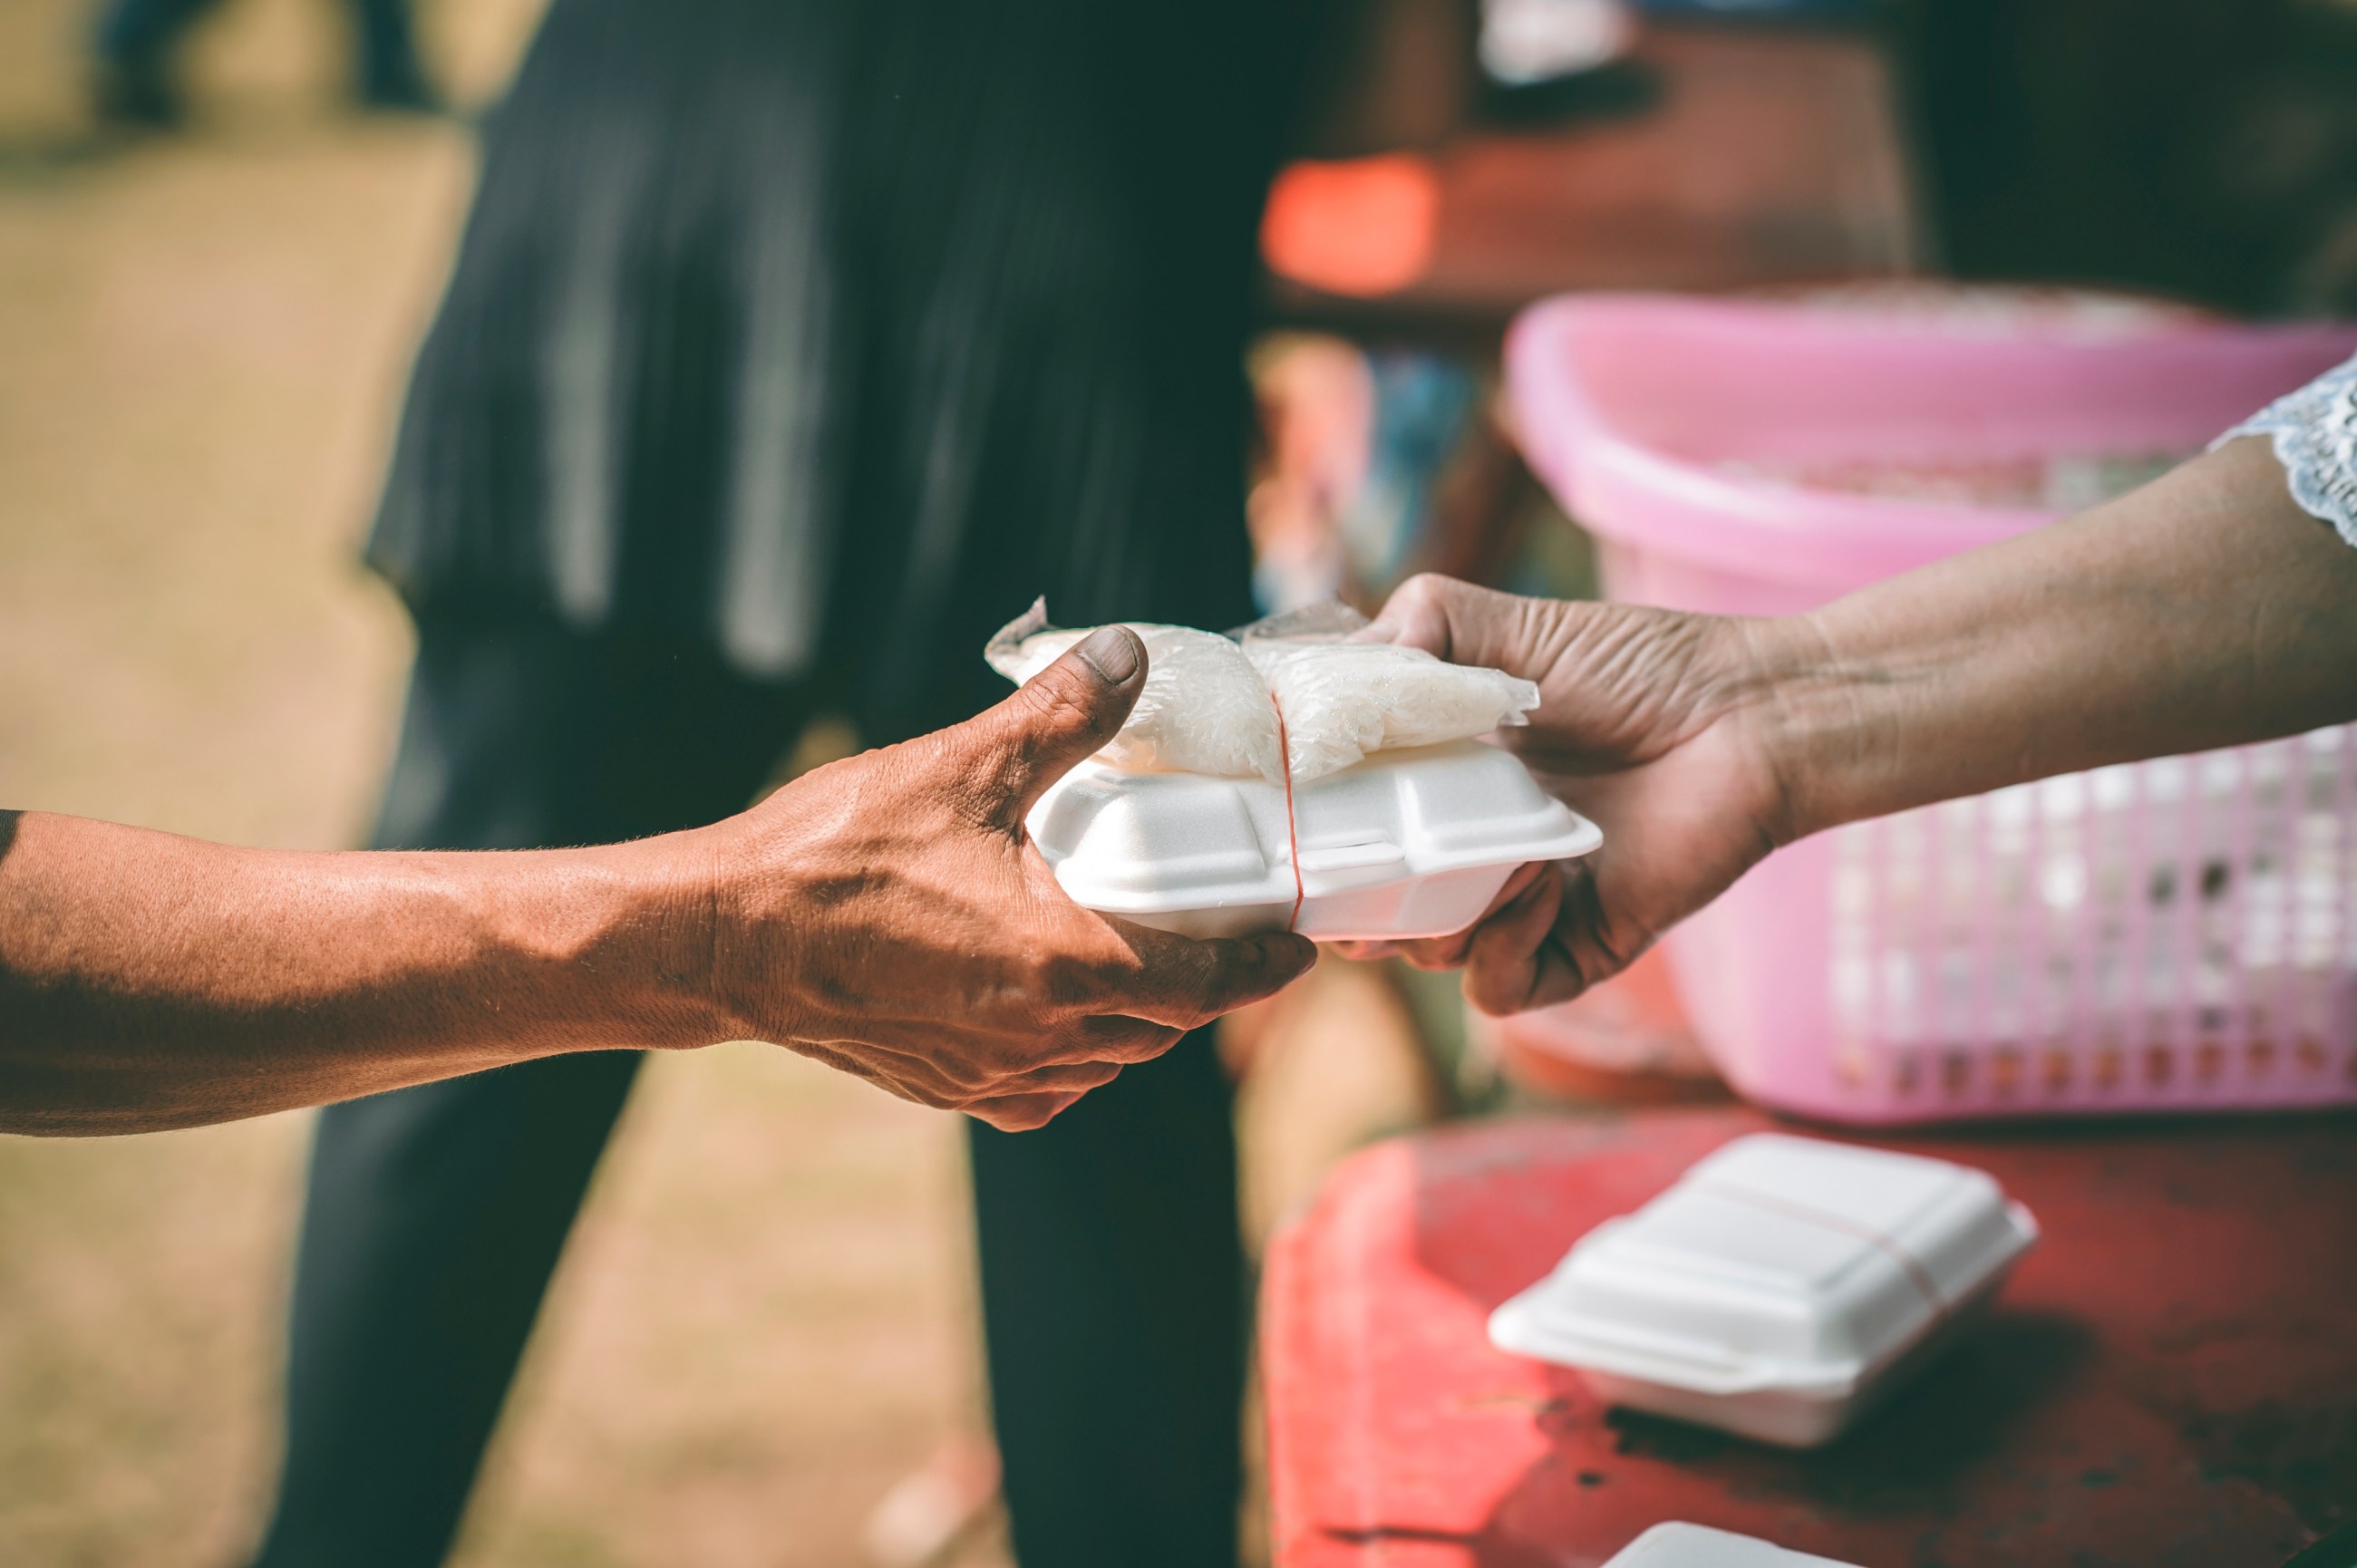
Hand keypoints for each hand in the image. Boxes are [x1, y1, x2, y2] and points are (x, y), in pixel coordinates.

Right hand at [704, 627, 1316, 1129]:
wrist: (724, 940)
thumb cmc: (834, 857)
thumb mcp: (960, 767)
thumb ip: (1061, 715)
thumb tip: (1132, 654)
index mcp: (1062, 964)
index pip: (1206, 985)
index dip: (1264, 969)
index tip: (1300, 948)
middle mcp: (1040, 1036)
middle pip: (1162, 1026)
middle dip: (1205, 986)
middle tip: (1226, 933)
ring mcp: (991, 1073)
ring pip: (1105, 1061)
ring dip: (1138, 1018)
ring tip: (1145, 957)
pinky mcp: (946, 1088)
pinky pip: (1042, 1086)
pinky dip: (1072, 1052)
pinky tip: (1058, 1007)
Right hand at [1342, 575, 1792, 1015]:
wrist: (1751, 713)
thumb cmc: (1644, 667)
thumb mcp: (1512, 627)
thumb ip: (1422, 627)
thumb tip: (1346, 667)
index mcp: (1444, 784)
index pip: (1351, 830)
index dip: (1314, 833)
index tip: (1287, 810)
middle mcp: (1474, 852)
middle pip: (1371, 909)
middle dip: (1348, 895)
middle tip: (1349, 853)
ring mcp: (1522, 907)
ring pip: (1427, 952)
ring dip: (1433, 907)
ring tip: (1481, 839)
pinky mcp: (1576, 949)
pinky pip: (1500, 987)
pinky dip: (1499, 944)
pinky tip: (1535, 878)